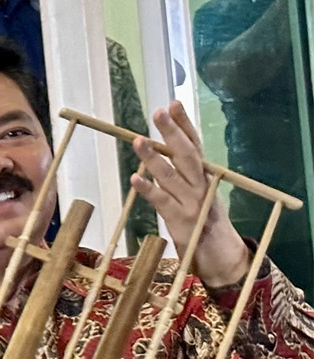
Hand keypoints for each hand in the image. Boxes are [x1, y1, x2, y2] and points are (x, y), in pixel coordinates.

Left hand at [137, 102, 249, 288]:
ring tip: (138, 141)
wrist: (222, 255)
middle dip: (172, 132)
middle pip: (186, 154)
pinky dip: (148, 190)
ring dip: (154, 158)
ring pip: (171, 175)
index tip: (173, 103)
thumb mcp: (198, 192)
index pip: (195, 144)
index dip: (183, 124)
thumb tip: (166, 148)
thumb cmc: (206, 219)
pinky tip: (135, 178)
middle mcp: (201, 185)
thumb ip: (184, 173)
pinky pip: (162, 202)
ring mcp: (192, 202)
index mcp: (205, 176)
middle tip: (159, 113)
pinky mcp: (180, 221)